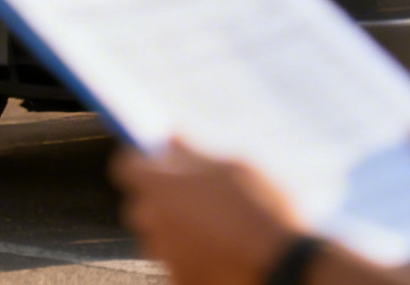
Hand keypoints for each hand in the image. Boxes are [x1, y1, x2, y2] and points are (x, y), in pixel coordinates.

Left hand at [112, 141, 303, 284]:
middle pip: (142, 203)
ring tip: (218, 223)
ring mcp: (164, 256)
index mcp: (160, 188)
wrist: (282, 267)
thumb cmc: (260, 210)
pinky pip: (177, 259)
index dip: (141, 161)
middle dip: (162, 196)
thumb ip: (194, 153)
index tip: (159, 159)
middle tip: (196, 191)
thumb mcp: (233, 167)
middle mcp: (153, 223)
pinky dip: (191, 252)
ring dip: (178, 225)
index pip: (127, 167)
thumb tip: (172, 138)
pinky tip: (222, 247)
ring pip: (160, 233)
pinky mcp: (179, 281)